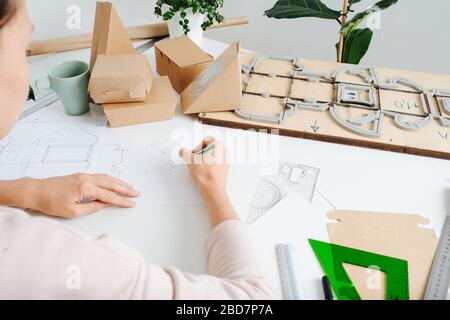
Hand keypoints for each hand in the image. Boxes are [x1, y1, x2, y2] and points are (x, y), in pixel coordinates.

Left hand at [21, 174, 138, 218]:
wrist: (36, 191)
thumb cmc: (50, 202)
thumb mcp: (73, 212)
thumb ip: (92, 207)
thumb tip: (105, 204)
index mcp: (85, 188)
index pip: (109, 196)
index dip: (122, 200)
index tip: (132, 203)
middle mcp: (86, 178)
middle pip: (111, 183)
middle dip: (125, 188)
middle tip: (136, 193)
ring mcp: (83, 175)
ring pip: (107, 178)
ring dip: (119, 182)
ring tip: (130, 187)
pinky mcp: (80, 175)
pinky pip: (100, 176)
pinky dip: (111, 179)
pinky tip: (115, 182)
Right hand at [179, 137, 238, 226]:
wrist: (213, 190)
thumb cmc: (205, 175)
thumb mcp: (190, 161)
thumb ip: (184, 152)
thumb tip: (182, 151)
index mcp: (218, 145)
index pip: (205, 140)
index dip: (197, 147)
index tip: (195, 156)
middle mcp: (224, 151)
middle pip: (209, 147)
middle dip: (201, 154)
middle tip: (197, 162)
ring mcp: (226, 160)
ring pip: (212, 155)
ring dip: (205, 160)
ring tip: (201, 168)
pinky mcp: (226, 168)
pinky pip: (216, 163)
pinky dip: (210, 165)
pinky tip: (206, 173)